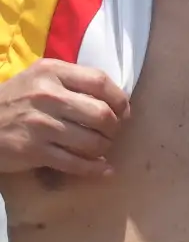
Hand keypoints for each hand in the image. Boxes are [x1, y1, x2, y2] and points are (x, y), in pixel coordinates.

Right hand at [0, 59, 130, 176]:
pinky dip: (95, 169)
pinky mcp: (34, 151)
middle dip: (114, 128)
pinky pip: (76, 163)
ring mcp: (41, 125)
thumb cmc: (14, 100)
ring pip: (93, 141)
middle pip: (102, 114)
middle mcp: (47, 95)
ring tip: (101, 148)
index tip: (123, 112)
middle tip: (111, 133)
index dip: (120, 100)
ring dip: (104, 148)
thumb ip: (72, 81)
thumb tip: (115, 98)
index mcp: (51, 72)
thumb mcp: (38, 78)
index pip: (100, 82)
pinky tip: (103, 169)